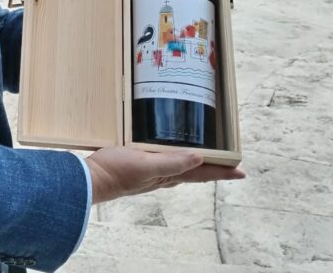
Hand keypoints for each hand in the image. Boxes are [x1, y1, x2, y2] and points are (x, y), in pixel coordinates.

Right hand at [86, 146, 243, 203]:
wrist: (91, 178)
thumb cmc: (117, 172)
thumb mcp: (145, 163)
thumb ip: (171, 162)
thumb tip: (198, 159)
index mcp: (167, 175)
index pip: (200, 173)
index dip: (221, 172)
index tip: (241, 171)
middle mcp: (162, 176)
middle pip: (194, 172)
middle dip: (211, 168)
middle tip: (228, 164)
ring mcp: (149, 172)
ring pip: (179, 167)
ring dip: (194, 163)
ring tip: (204, 158)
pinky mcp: (137, 165)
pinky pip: (163, 162)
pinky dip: (173, 158)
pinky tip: (167, 153)